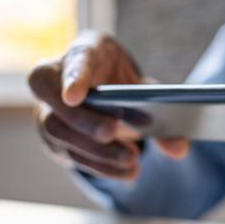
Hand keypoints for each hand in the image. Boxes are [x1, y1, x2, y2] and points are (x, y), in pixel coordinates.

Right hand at [28, 30, 188, 179]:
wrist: (100, 88)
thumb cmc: (120, 80)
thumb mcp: (144, 86)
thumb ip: (163, 112)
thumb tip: (179, 148)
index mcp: (84, 52)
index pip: (73, 60)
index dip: (73, 78)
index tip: (75, 96)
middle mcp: (54, 79)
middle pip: (54, 103)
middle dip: (83, 121)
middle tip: (111, 132)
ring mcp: (45, 110)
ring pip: (58, 133)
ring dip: (96, 151)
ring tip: (131, 158)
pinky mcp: (52, 139)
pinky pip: (70, 155)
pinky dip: (100, 166)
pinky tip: (126, 171)